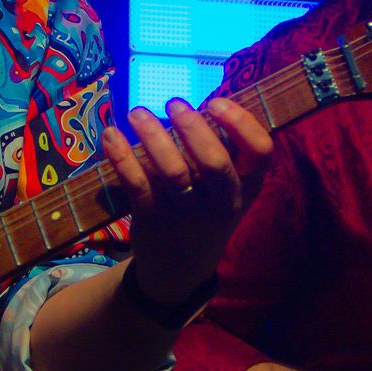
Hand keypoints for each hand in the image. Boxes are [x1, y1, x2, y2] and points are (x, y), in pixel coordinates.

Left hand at [101, 96, 272, 307]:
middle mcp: (223, 201)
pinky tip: (110, 135)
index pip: (261, 151)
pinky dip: (122, 157)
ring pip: (173, 172)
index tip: (215, 103)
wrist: (180, 269)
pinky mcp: (153, 219)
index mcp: (247, 186)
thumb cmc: (206, 211)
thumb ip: (221, 152)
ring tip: (136, 113)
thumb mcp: (228, 189)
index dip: (241, 123)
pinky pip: (137, 185)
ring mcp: (187, 213)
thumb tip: (196, 102)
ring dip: (152, 137)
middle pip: (214, 162)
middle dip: (192, 128)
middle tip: (173, 104)